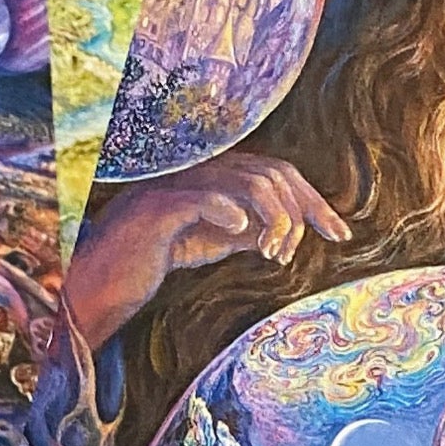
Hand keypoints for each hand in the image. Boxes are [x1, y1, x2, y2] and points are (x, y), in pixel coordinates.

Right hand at [117, 154, 345, 271]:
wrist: (103, 273)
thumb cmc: (155, 254)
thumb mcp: (215, 240)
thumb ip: (250, 229)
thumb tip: (290, 229)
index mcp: (216, 176)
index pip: (278, 173)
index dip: (313, 200)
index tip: (341, 234)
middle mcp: (199, 172)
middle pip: (272, 173)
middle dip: (303, 211)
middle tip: (305, 249)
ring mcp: (177, 186)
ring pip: (247, 184)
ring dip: (274, 221)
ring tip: (272, 255)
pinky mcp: (157, 211)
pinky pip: (201, 200)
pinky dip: (227, 211)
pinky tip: (243, 234)